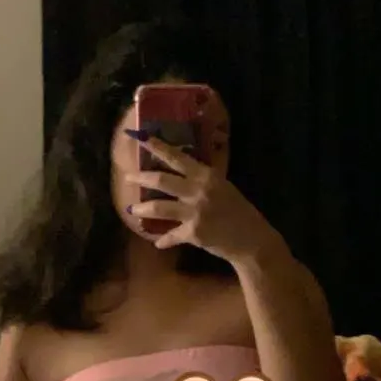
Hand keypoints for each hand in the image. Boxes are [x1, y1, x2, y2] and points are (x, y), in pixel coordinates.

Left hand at [126, 138, 276, 263]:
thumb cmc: (239, 210)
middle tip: (127, 177)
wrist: (252, 239)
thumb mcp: (223, 187)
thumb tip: (181, 171)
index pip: (178, 158)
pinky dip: (163, 240)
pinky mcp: (193, 233)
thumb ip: (202, 179)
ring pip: (159, 208)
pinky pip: (171, 236)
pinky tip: (157, 242)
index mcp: (207, 176)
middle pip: (162, 181)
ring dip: (142, 208)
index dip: (158, 147)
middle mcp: (199, 191)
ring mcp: (195, 212)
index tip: (142, 138)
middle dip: (141, 178)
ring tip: (132, 208)